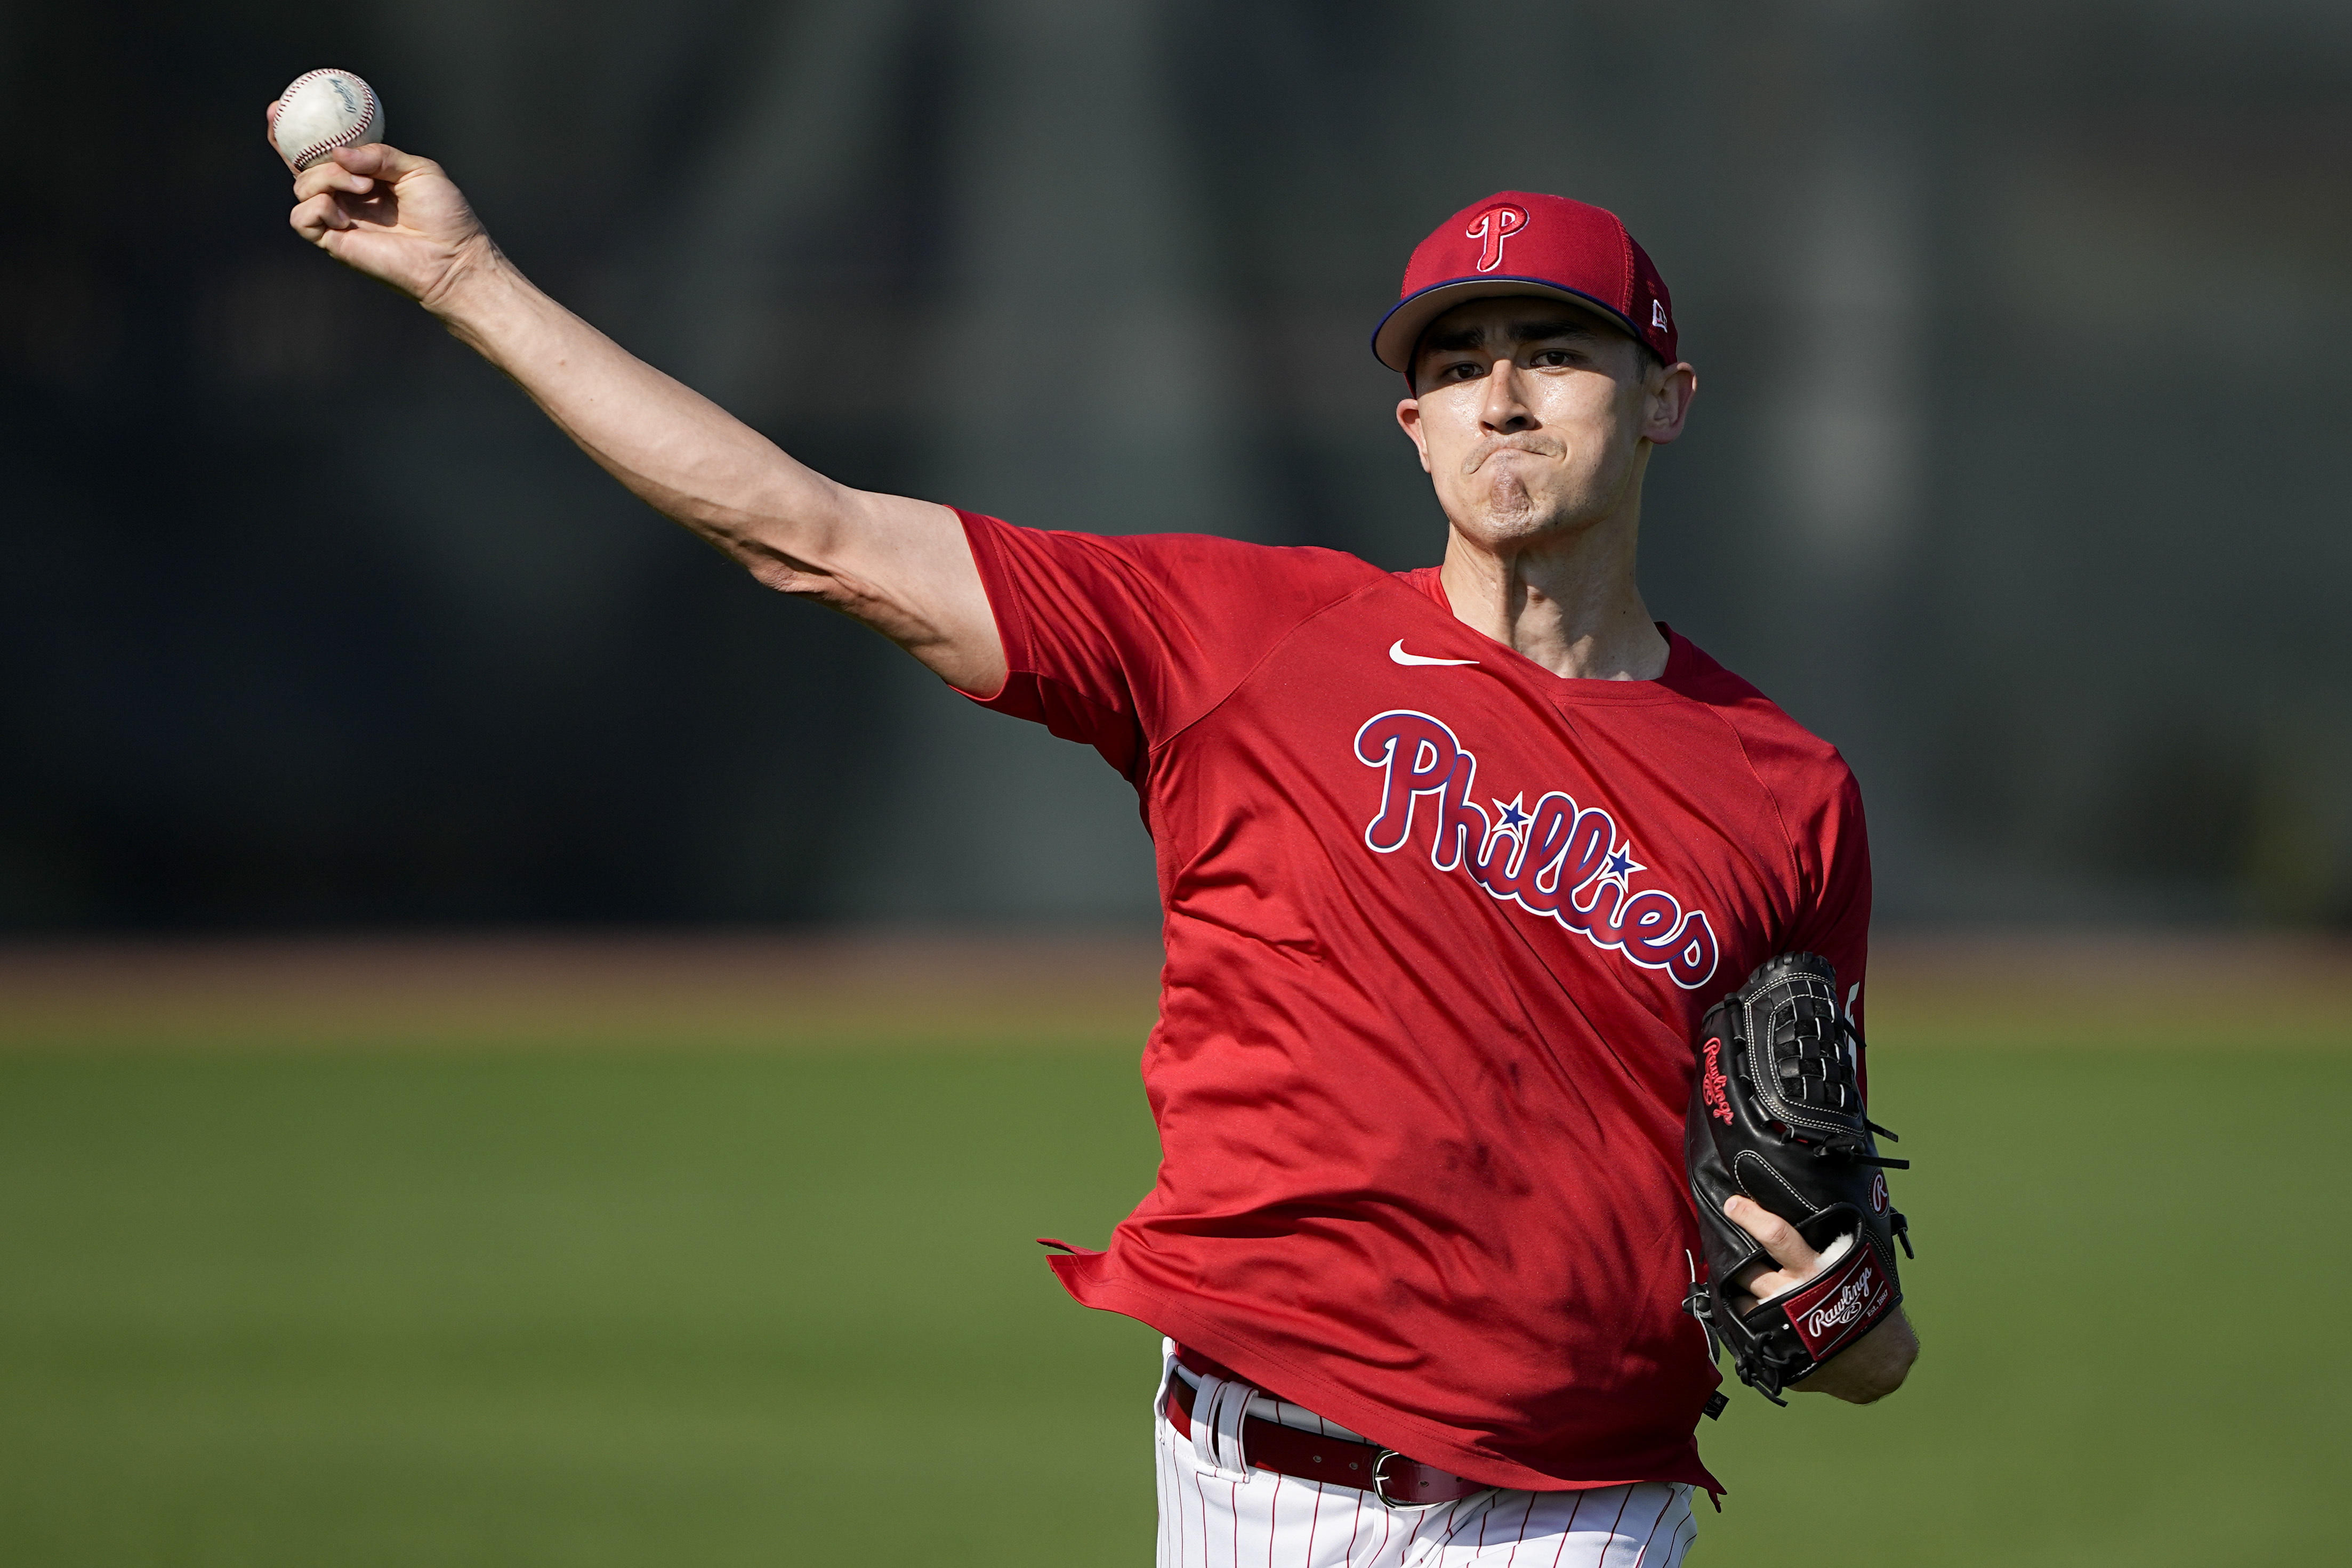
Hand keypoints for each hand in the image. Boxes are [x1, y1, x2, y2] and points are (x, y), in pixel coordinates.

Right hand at [268, 100, 494, 309]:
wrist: (454, 256)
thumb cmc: (444, 215)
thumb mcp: (417, 169)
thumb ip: (378, 155)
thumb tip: (338, 153)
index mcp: (365, 176)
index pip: (326, 151)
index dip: (301, 131)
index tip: (281, 106)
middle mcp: (347, 196)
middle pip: (303, 167)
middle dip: (288, 145)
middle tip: (282, 122)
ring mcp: (339, 219)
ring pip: (303, 186)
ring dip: (327, 178)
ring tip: (365, 187)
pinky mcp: (333, 242)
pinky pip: (301, 218)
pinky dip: (318, 208)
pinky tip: (345, 215)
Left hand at [1723, 1194, 1918, 1402]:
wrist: (1878, 1362)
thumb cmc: (1869, 1306)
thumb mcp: (1857, 1267)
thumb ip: (1836, 1243)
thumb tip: (1819, 1209)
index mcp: (1817, 1270)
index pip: (1777, 1236)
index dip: (1752, 1218)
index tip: (1733, 1204)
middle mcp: (1795, 1294)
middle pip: (1748, 1268)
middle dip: (1734, 1255)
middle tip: (1730, 1244)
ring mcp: (1781, 1322)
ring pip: (1741, 1297)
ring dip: (1736, 1287)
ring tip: (1741, 1278)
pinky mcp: (1775, 1346)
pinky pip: (1744, 1325)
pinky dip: (1743, 1312)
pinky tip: (1747, 1305)